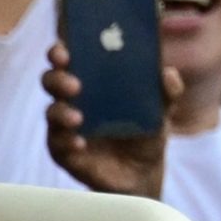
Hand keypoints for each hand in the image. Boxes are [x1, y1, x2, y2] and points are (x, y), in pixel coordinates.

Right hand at [42, 41, 180, 196]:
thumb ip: (168, 92)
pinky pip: (58, 143)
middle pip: (51, 80)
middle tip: (75, 85)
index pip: (68, 57)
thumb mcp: (160, 111)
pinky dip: (67, 141)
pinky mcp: (64, 151)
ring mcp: (65, 125)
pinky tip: (80, 143)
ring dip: (61, 112)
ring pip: (52, 111)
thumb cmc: (145, 131)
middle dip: (58, 78)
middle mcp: (72, 99)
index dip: (61, 50)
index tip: (65, 47)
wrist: (143, 172)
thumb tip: (169, 74)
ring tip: (78, 118)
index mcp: (91, 79)